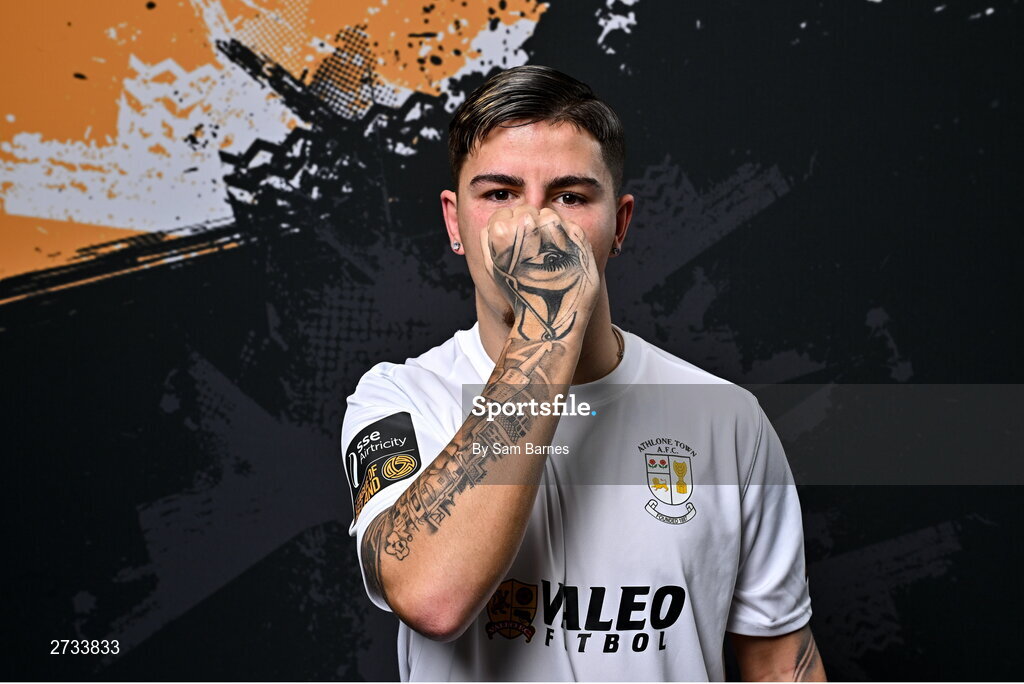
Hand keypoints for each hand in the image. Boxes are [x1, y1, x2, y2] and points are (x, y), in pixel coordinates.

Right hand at [480, 206, 598, 340]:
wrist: (549, 318)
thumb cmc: (519, 294)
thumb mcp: (493, 267)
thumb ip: (489, 240)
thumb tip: (495, 222)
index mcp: (500, 231)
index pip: (508, 212)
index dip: (514, 228)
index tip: (519, 247)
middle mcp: (525, 225)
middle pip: (528, 210)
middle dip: (532, 227)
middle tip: (535, 254)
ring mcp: (553, 229)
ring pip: (549, 214)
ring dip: (550, 231)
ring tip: (549, 257)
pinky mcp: (575, 237)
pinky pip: (569, 225)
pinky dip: (567, 239)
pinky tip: (562, 259)